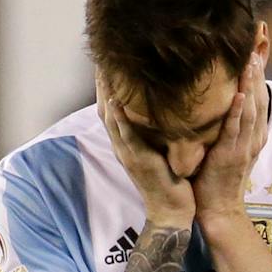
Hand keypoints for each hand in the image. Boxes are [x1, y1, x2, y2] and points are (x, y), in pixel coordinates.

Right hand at [96, 76, 194, 225]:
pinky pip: (127, 136)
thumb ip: (153, 133)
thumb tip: (159, 112)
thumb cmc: (169, 182)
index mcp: (126, 144)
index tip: (106, 65)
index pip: (110, 110)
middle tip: (100, 59)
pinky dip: (120, 118)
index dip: (106, 88)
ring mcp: (128, 154)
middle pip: (105, 110)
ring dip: (106, 95)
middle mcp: (122, 147)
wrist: (171, 212)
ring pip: (111, 119)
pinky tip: (117, 100)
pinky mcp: (139, 160)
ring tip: (103, 71)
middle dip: (102, 85)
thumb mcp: (157, 152)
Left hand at [192, 55, 269, 224]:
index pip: (259, 95)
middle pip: (259, 96)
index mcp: (254, 133)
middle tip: (256, 42)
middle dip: (258, 70)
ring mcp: (244, 146)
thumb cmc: (217, 177)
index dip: (260, 71)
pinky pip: (236, 129)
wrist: (218, 209)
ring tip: (250, 60)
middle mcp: (254, 137)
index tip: (258, 46)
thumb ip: (229, 124)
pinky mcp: (231, 155)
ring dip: (251, 83)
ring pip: (251, 109)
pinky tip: (240, 94)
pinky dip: (239, 111)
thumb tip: (222, 101)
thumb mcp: (227, 145)